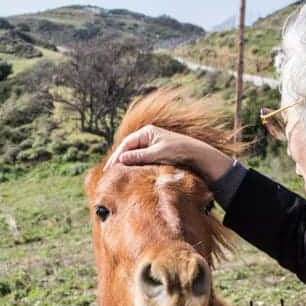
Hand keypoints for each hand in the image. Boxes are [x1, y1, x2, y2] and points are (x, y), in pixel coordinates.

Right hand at [103, 125, 233, 182]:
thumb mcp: (158, 154)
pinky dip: (134, 164)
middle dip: (118, 159)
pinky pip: (140, 158)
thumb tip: (121, 159)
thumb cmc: (179, 151)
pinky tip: (130, 172)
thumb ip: (139, 156)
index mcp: (147, 132)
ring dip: (126, 162)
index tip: (110, 167)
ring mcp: (152, 144)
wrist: (196, 155)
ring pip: (134, 153)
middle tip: (108, 172)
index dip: (117, 155)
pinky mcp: (156, 152)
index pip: (126, 143)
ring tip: (116, 173)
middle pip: (128, 148)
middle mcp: (148, 136)